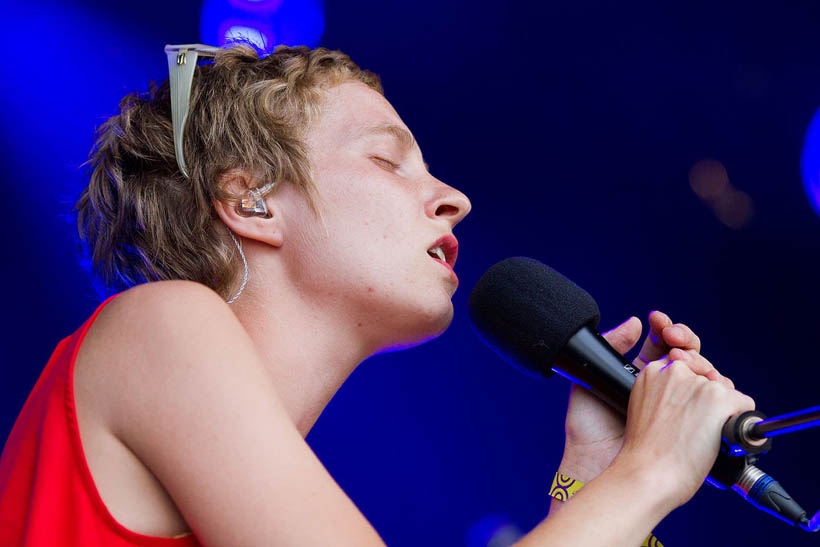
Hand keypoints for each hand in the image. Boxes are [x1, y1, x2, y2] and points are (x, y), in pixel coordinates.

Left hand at [559, 311, 727, 481]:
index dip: (668, 332)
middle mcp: (664, 390)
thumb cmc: (588, 428)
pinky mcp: (693, 428)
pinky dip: (718, 391)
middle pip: (689, 358)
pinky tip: (707, 385)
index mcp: (640, 376)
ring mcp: (680, 409)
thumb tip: (635, 323)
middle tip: (676, 340)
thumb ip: (611, 347)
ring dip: (702, 364)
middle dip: (687, 342)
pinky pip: (715, 405)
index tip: (662, 325)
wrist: (595, 465)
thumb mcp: (590, 381)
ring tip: (686, 361)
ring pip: (704, 378)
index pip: (663, 346)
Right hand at [614, 359, 754, 509]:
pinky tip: (718, 439)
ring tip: (699, 438)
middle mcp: (675, 371)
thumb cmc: (646, 452)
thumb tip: (705, 387)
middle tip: (690, 429)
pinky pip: (745, 406)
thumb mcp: (645, 409)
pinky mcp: (718, 398)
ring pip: (727, 393)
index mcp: (653, 371)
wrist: (648, 474)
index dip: (691, 392)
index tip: (684, 412)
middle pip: (710, 380)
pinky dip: (740, 425)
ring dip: (722, 414)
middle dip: (708, 402)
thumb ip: (667, 393)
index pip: (688, 369)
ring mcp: (698, 383)